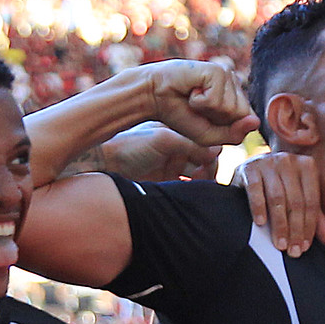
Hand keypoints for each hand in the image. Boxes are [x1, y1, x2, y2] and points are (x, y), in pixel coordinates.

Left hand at [97, 122, 221, 182]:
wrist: (106, 165)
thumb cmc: (131, 146)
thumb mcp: (162, 139)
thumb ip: (189, 143)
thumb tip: (218, 150)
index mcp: (180, 130)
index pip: (206, 141)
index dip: (212, 152)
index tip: (210, 162)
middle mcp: (179, 147)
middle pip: (206, 159)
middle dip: (209, 168)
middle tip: (203, 177)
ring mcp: (174, 164)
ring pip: (199, 174)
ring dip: (203, 180)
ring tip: (196, 184)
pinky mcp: (168, 181)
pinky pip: (189, 186)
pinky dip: (194, 189)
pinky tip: (191, 193)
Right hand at [136, 61, 258, 147]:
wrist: (154, 97)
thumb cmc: (179, 115)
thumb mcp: (208, 136)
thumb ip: (234, 134)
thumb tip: (255, 122)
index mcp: (236, 99)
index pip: (249, 122)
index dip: (226, 128)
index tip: (205, 118)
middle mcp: (235, 85)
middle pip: (242, 115)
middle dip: (218, 119)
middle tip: (198, 108)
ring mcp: (227, 76)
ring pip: (231, 108)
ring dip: (206, 109)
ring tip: (193, 98)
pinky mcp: (217, 70)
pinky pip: (216, 99)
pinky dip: (199, 101)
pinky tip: (191, 90)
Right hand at [237, 151, 324, 257]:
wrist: (247, 172)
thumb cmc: (275, 188)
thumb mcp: (298, 199)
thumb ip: (314, 218)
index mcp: (307, 165)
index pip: (311, 201)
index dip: (309, 227)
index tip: (304, 247)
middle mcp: (288, 160)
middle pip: (296, 201)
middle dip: (295, 230)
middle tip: (292, 251)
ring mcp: (268, 162)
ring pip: (277, 198)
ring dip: (279, 224)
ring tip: (279, 244)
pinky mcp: (249, 168)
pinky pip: (255, 190)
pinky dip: (258, 208)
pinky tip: (260, 223)